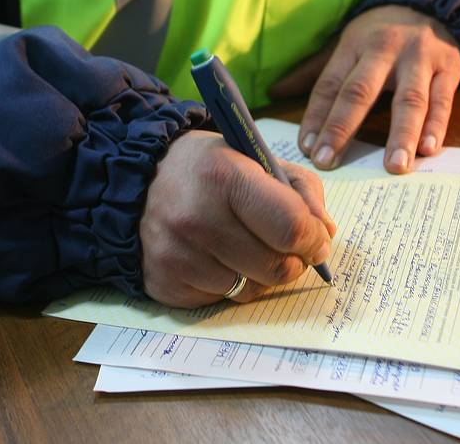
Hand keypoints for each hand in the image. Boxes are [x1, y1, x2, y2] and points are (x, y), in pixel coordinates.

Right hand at [139, 130, 336, 307]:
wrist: (135, 184)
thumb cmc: (207, 170)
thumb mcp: (255, 158)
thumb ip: (301, 190)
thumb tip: (325, 235)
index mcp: (225, 177)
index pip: (291, 227)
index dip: (314, 239)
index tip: (316, 239)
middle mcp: (197, 218)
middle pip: (277, 268)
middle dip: (293, 261)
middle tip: (287, 248)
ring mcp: (178, 255)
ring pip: (251, 291)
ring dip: (261, 276)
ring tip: (247, 248)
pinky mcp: (165, 284)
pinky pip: (221, 300)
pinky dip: (229, 284)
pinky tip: (216, 259)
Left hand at [270, 5, 459, 173]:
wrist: (432, 3)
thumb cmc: (380, 34)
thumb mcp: (345, 44)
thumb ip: (312, 72)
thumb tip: (273, 92)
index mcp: (353, 44)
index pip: (330, 84)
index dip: (316, 117)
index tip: (307, 148)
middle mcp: (385, 49)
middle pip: (361, 91)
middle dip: (342, 128)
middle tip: (329, 161)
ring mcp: (420, 59)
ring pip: (409, 99)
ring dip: (400, 134)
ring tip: (393, 167)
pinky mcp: (450, 68)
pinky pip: (442, 100)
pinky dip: (436, 126)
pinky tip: (427, 150)